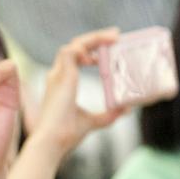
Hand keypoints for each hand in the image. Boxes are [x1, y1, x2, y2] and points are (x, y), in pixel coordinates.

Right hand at [22, 28, 126, 157]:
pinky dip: (84, 48)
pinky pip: (70, 51)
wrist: (53, 142)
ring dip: (94, 39)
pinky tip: (99, 53)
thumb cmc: (66, 134)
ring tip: (114, 38)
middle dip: (96, 39)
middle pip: (75, 47)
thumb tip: (126, 108)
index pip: (75, 57)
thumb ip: (108, 114)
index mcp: (62, 83)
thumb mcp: (93, 121)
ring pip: (73, 45)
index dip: (91, 50)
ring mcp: (58, 75)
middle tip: (116, 36)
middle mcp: (58, 76)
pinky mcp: (61, 77)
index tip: (108, 48)